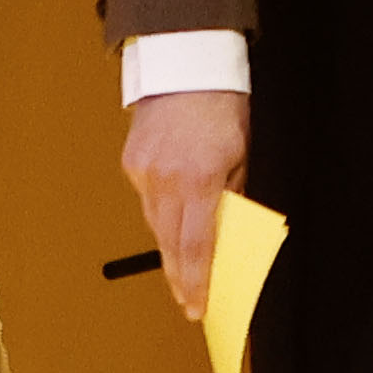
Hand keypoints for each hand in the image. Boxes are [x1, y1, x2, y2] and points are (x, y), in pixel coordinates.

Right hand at [121, 88, 249, 319]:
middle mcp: (166, 180)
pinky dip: (160, 213)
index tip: (196, 306)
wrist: (185, 66)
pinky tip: (171, 220)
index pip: (196, 246)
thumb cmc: (222, 106)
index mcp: (200, 180)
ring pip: (155, 224)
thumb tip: (227, 230)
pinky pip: (147, 199)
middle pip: (170, 243)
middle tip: (188, 302)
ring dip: (170, 247)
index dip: (195, 281)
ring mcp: (144, 172)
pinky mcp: (131, 163)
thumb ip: (232, 195)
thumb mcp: (241, 154)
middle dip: (179, 276)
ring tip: (182, 271)